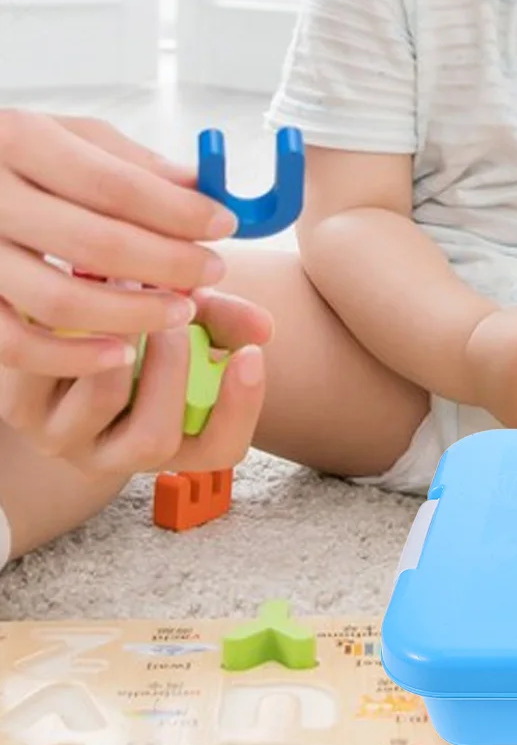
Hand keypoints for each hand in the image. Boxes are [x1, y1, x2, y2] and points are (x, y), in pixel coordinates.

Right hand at [0, 110, 239, 378]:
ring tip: (183, 310)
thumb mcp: (72, 138)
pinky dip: (73, 357)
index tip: (225, 224)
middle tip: (214, 270)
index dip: (178, 211)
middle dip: (169, 263)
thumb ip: (134, 163)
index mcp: (19, 139)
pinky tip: (125, 352)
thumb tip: (203, 188)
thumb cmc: (23, 158)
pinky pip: (14, 346)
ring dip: (134, 313)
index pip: (114, 185)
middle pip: (94, 243)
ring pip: (59, 301)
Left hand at [0, 287, 270, 477]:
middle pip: (154, 441)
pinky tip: (93, 289)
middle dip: (175, 366)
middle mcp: (115, 455)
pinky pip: (51, 372)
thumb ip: (229, 322)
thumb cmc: (147, 325)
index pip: (219, 450)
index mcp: (173, 440)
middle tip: (180, 309)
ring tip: (133, 290)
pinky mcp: (19, 407)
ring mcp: (62, 438)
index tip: (251, 355)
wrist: (72, 321)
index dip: (240, 409)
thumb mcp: (195, 321)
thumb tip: (264, 330)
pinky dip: (78, 326)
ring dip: (127, 340)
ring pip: (102, 401)